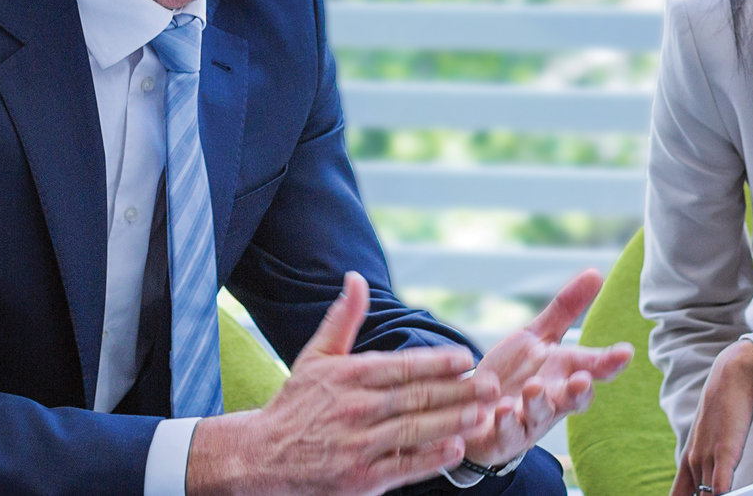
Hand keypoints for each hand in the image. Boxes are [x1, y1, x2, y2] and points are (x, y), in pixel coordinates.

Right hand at [186, 271, 498, 495]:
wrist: (260, 457)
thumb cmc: (295, 404)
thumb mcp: (316, 356)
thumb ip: (343, 317)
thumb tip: (355, 277)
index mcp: (350, 376)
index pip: (401, 366)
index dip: (437, 361)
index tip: (467, 357)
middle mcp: (355, 409)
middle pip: (416, 398)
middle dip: (458, 391)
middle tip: (492, 383)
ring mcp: (357, 446)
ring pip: (414, 431)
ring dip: (452, 422)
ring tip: (483, 413)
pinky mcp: (359, 480)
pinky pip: (402, 467)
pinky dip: (430, 459)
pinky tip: (456, 449)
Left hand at [462, 269, 633, 468]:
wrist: (473, 408)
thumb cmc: (513, 373)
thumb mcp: (536, 336)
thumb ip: (565, 309)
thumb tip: (596, 272)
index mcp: (563, 374)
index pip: (592, 369)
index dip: (610, 362)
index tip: (626, 352)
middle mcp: (551, 400)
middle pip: (572, 399)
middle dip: (579, 390)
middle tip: (582, 379)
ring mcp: (527, 420)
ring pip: (540, 416)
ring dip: (538, 403)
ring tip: (534, 387)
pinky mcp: (501, 437)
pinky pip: (506, 433)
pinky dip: (505, 422)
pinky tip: (502, 409)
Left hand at [670, 340, 752, 495]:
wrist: (731, 377)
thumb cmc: (724, 408)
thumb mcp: (711, 437)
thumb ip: (711, 462)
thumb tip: (714, 484)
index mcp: (689, 458)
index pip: (679, 494)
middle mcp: (695, 459)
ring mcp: (708, 456)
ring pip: (706, 495)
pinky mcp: (724, 451)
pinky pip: (721, 483)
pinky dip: (722, 494)